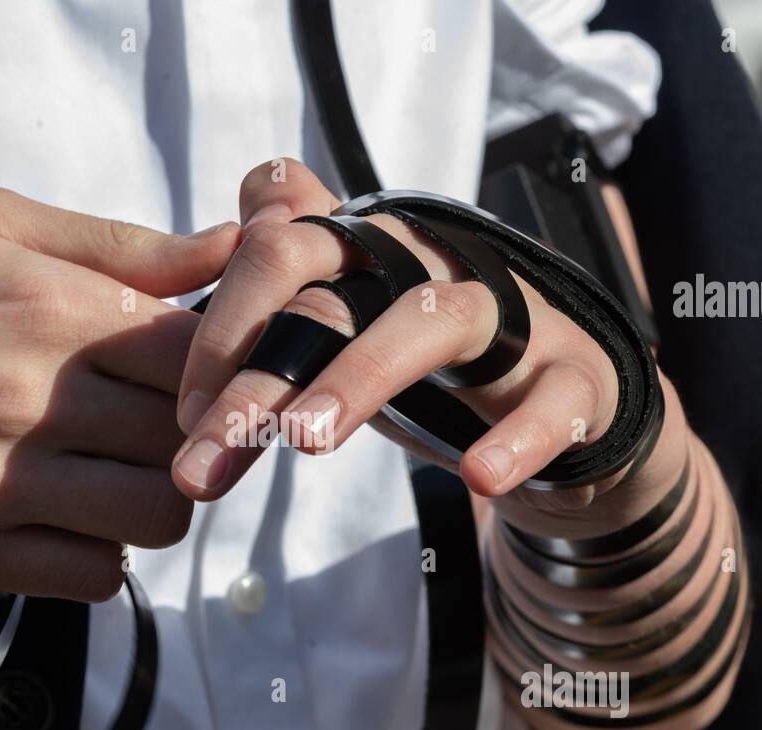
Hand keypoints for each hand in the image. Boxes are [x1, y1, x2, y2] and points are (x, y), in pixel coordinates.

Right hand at [0, 187, 239, 598]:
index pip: (201, 355)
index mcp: (49, 309)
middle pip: (191, 439)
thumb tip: (225, 246)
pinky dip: (101, 553)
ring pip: (158, 517)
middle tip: (160, 426)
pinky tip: (68, 518)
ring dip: (158, 500)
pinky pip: (94, 576)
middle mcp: (32, 400)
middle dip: (196, 434)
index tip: (198, 372)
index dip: (219, 367)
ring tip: (117, 475)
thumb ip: (117, 244)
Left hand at [172, 159, 687, 529]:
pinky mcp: (574, 377)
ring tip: (306, 442)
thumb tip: (234, 221)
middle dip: (259, 376)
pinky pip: (550, 401)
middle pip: (332, 298)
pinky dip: (517, 438)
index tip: (186, 419)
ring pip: (429, 322)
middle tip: (205, 455)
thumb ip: (288, 277)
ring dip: (360, 378)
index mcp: (370, 252)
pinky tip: (478, 477)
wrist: (569, 405)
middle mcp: (432, 265)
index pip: (278, 254)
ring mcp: (509, 316)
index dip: (221, 331)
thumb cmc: (436, 364)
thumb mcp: (352, 320)